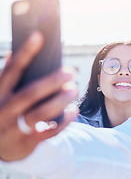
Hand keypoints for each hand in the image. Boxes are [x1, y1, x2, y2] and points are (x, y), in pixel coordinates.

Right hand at [0, 32, 78, 160]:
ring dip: (60, 101)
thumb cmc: (4, 111)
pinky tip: (74, 110)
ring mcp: (14, 128)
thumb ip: (8, 77)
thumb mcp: (2, 94)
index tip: (39, 36)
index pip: (11, 71)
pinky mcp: (27, 142)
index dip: (25, 53)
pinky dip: (63, 122)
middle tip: (70, 71)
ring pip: (40, 114)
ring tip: (73, 89)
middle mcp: (3, 110)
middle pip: (29, 94)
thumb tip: (14, 52)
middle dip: (51, 81)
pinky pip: (48, 132)